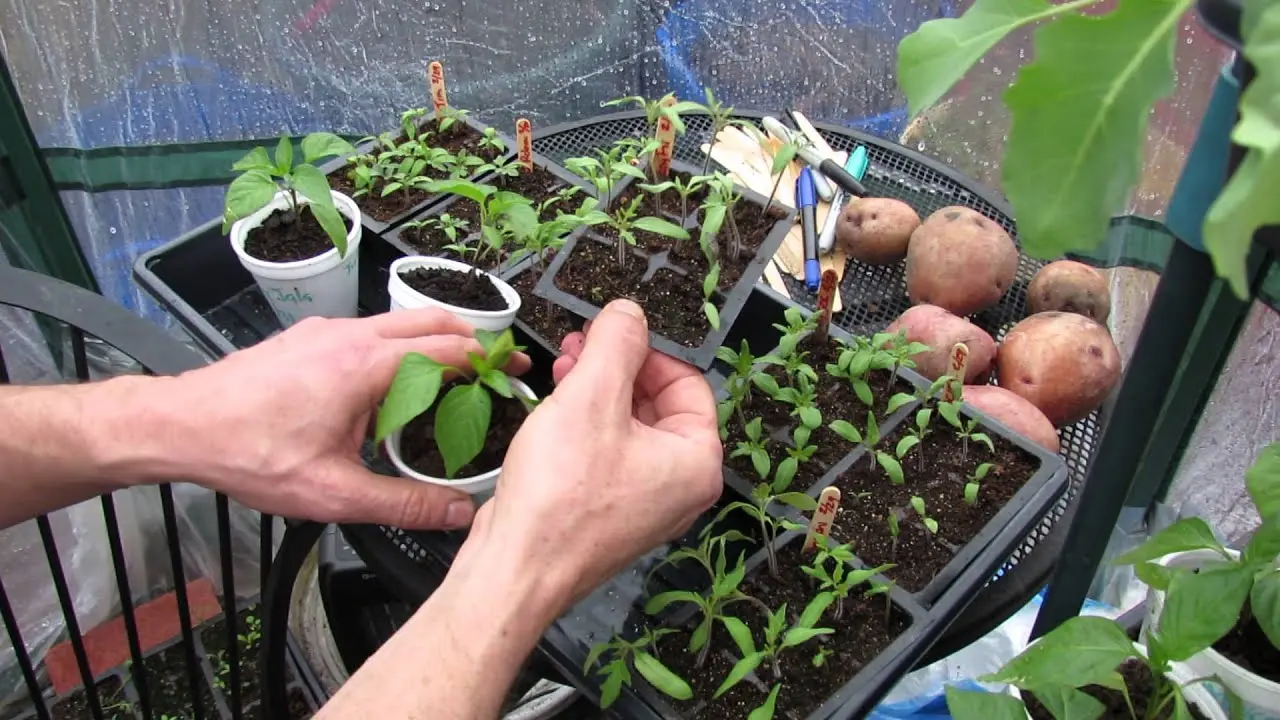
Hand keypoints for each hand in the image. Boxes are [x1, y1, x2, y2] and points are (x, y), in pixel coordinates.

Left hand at [162, 310, 527, 528]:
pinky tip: (390, 388)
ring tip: (451, 380)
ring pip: (399, 322)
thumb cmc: (249, 453)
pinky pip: (369, 331)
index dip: (490, 360)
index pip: (451, 347)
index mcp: (367, 365)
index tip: (514, 372)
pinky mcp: (307, 336)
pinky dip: (397, 348)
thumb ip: (405, 502)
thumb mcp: (335, 494)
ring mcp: (326, 330)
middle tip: (495, 368)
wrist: (180, 425)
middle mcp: (351, 335)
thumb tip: (458, 512)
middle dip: (471, 340)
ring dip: (433, 343)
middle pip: (433, 320)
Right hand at [466, 300, 721, 608]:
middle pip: (657, 403)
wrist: (513, 569)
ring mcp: (642, 502)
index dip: (648, 350)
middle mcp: (678, 487)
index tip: (614, 331)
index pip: (688, 383)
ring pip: (627, 426)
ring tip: (563, 366)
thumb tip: (630, 313)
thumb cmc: (558, 500)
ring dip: (596, 390)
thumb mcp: (590, 397)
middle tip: (582, 342)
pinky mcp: (606, 511)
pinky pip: (605, 453)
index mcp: (696, 462)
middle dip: (617, 366)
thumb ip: (616, 344)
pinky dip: (584, 424)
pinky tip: (554, 405)